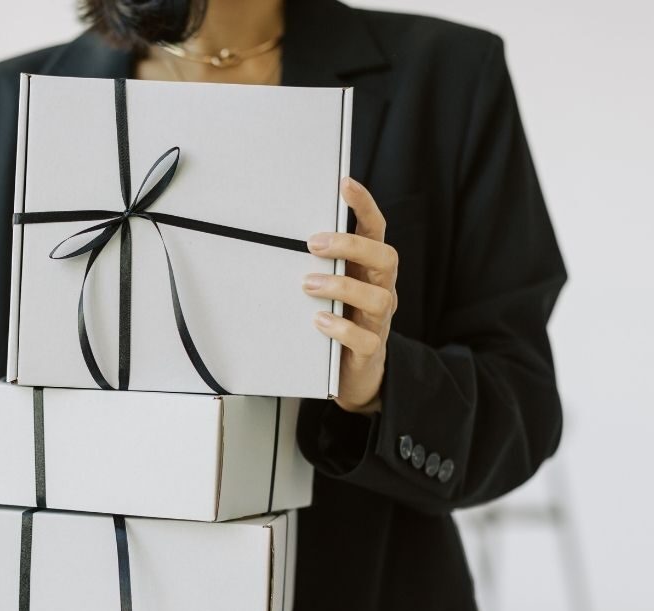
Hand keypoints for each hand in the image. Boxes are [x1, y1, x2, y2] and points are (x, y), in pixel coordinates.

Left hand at [304, 177, 397, 414]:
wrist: (353, 374)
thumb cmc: (338, 320)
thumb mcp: (328, 287)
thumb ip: (315, 265)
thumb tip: (276, 237)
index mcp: (369, 270)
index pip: (376, 230)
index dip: (364, 206)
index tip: (345, 183)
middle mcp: (381, 290)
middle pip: (385, 257)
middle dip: (350, 246)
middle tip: (313, 243)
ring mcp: (379, 321)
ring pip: (378, 297)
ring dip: (341, 286)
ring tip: (308, 285)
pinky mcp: (371, 351)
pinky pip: (365, 339)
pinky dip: (341, 328)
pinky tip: (319, 321)